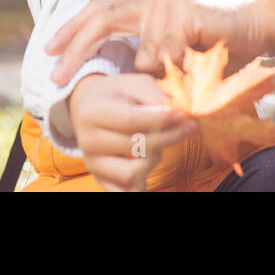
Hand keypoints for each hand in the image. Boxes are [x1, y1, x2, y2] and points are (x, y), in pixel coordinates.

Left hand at [45, 0, 274, 81]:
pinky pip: (169, 60)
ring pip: (147, 60)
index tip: (51, 50)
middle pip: (101, 20)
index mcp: (151, 7)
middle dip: (73, 48)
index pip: (101, 12)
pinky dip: (183, 72)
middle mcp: (154, 2)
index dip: (73, 30)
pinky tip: (201, 61)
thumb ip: (158, 56)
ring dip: (166, 76)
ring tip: (193, 69)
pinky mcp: (183, 16)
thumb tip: (132, 76)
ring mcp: (168, 7)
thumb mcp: (184, 46)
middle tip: (54, 74)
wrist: (265, 17)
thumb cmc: (228, 35)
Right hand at [64, 73, 194, 191]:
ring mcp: (93, 163)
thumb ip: (155, 97)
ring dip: (154, 159)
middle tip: (187, 126)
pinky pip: (123, 191)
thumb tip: (179, 115)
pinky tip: (151, 162)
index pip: (129, 120)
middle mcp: (88, 141)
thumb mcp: (135, 83)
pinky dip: (141, 182)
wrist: (87, 105)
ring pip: (130, 173)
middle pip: (134, 147)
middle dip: (167, 137)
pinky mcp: (100, 178)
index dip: (159, 119)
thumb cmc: (117, 93)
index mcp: (94, 112)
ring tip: (161, 143)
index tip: (182, 115)